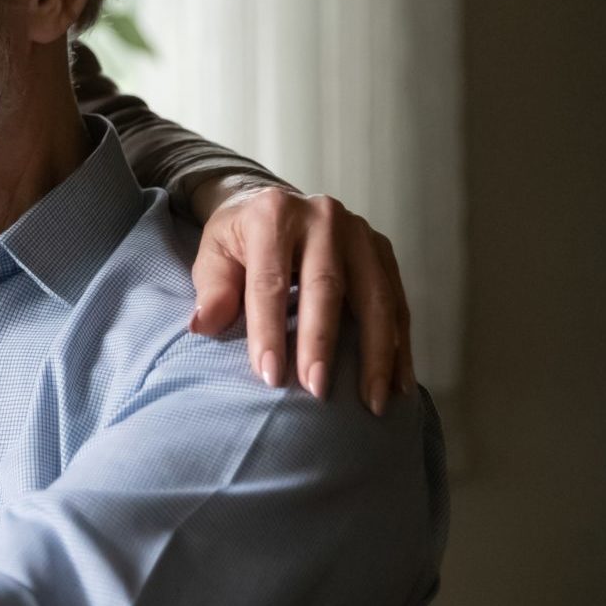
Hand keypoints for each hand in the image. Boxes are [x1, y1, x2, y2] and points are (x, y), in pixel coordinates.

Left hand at [187, 178, 414, 414]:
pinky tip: (399, 383)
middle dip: (322, 343)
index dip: (269, 331)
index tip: (270, 377)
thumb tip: (204, 326)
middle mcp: (322, 216)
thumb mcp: (214, 253)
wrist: (275, 203)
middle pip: (327, 286)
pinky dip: (400, 346)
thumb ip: (212, 289)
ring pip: (375, 297)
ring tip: (372, 401)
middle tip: (317, 390)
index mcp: (273, 214)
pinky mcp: (383, 249)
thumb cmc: (239, 239)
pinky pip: (397, 301)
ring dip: (377, 354)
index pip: (269, 281)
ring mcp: (360, 232)